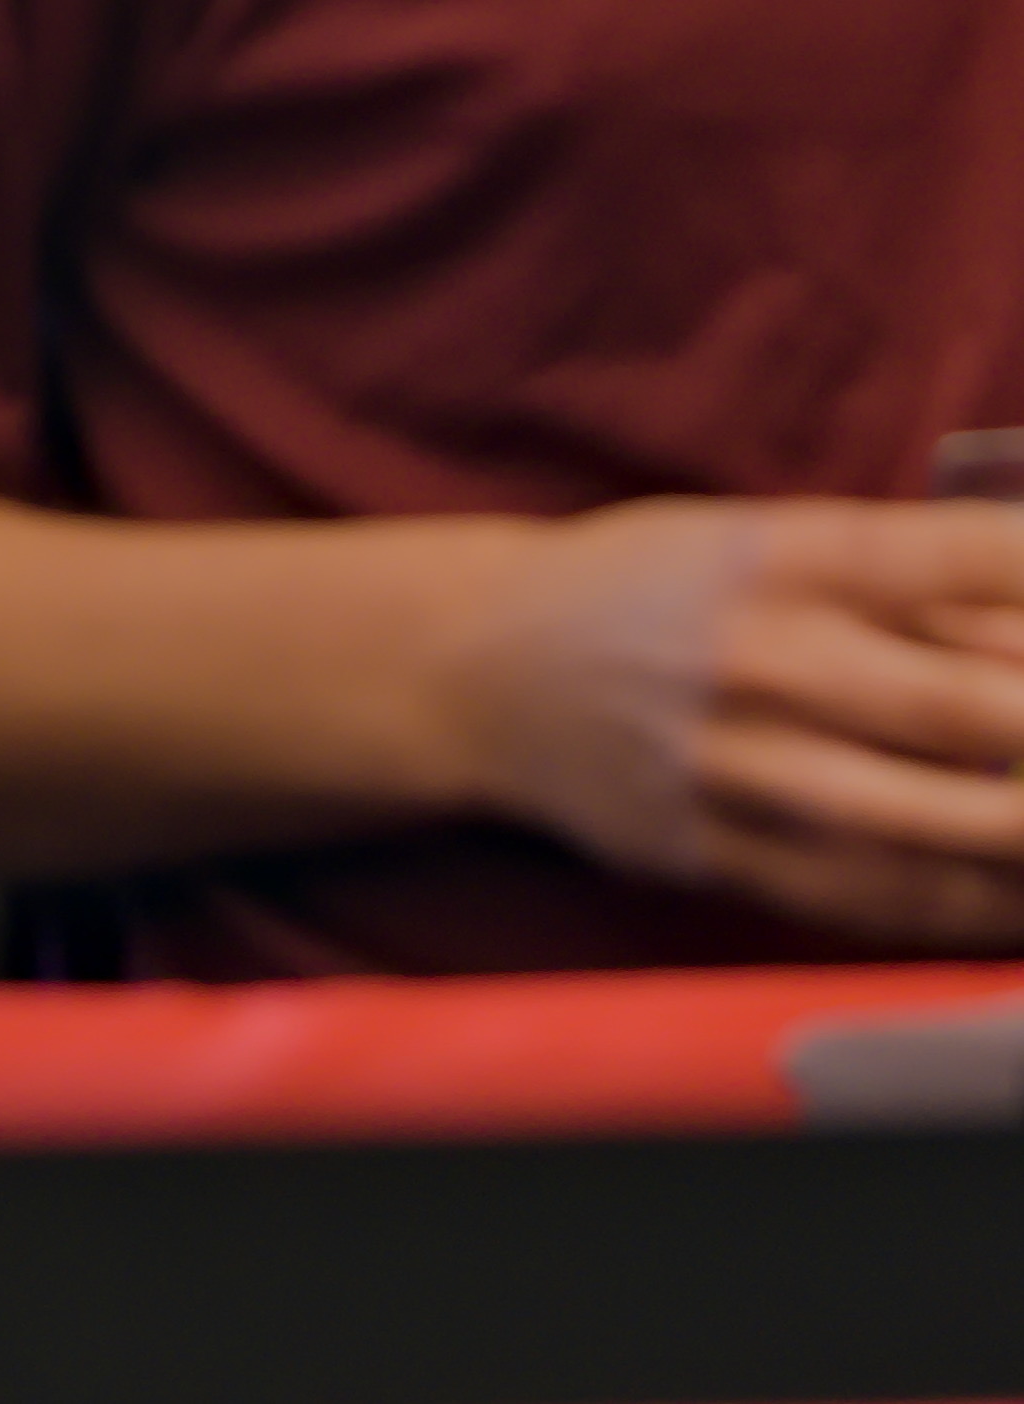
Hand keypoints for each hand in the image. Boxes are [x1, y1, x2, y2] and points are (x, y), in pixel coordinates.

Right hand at [451, 497, 1023, 945]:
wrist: (482, 668)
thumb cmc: (650, 590)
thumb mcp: (752, 544)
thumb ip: (898, 586)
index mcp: (775, 555)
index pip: (955, 555)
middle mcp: (762, 658)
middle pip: (974, 709)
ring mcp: (743, 768)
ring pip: (947, 826)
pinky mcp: (725, 854)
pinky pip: (888, 899)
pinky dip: (983, 908)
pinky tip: (1019, 898)